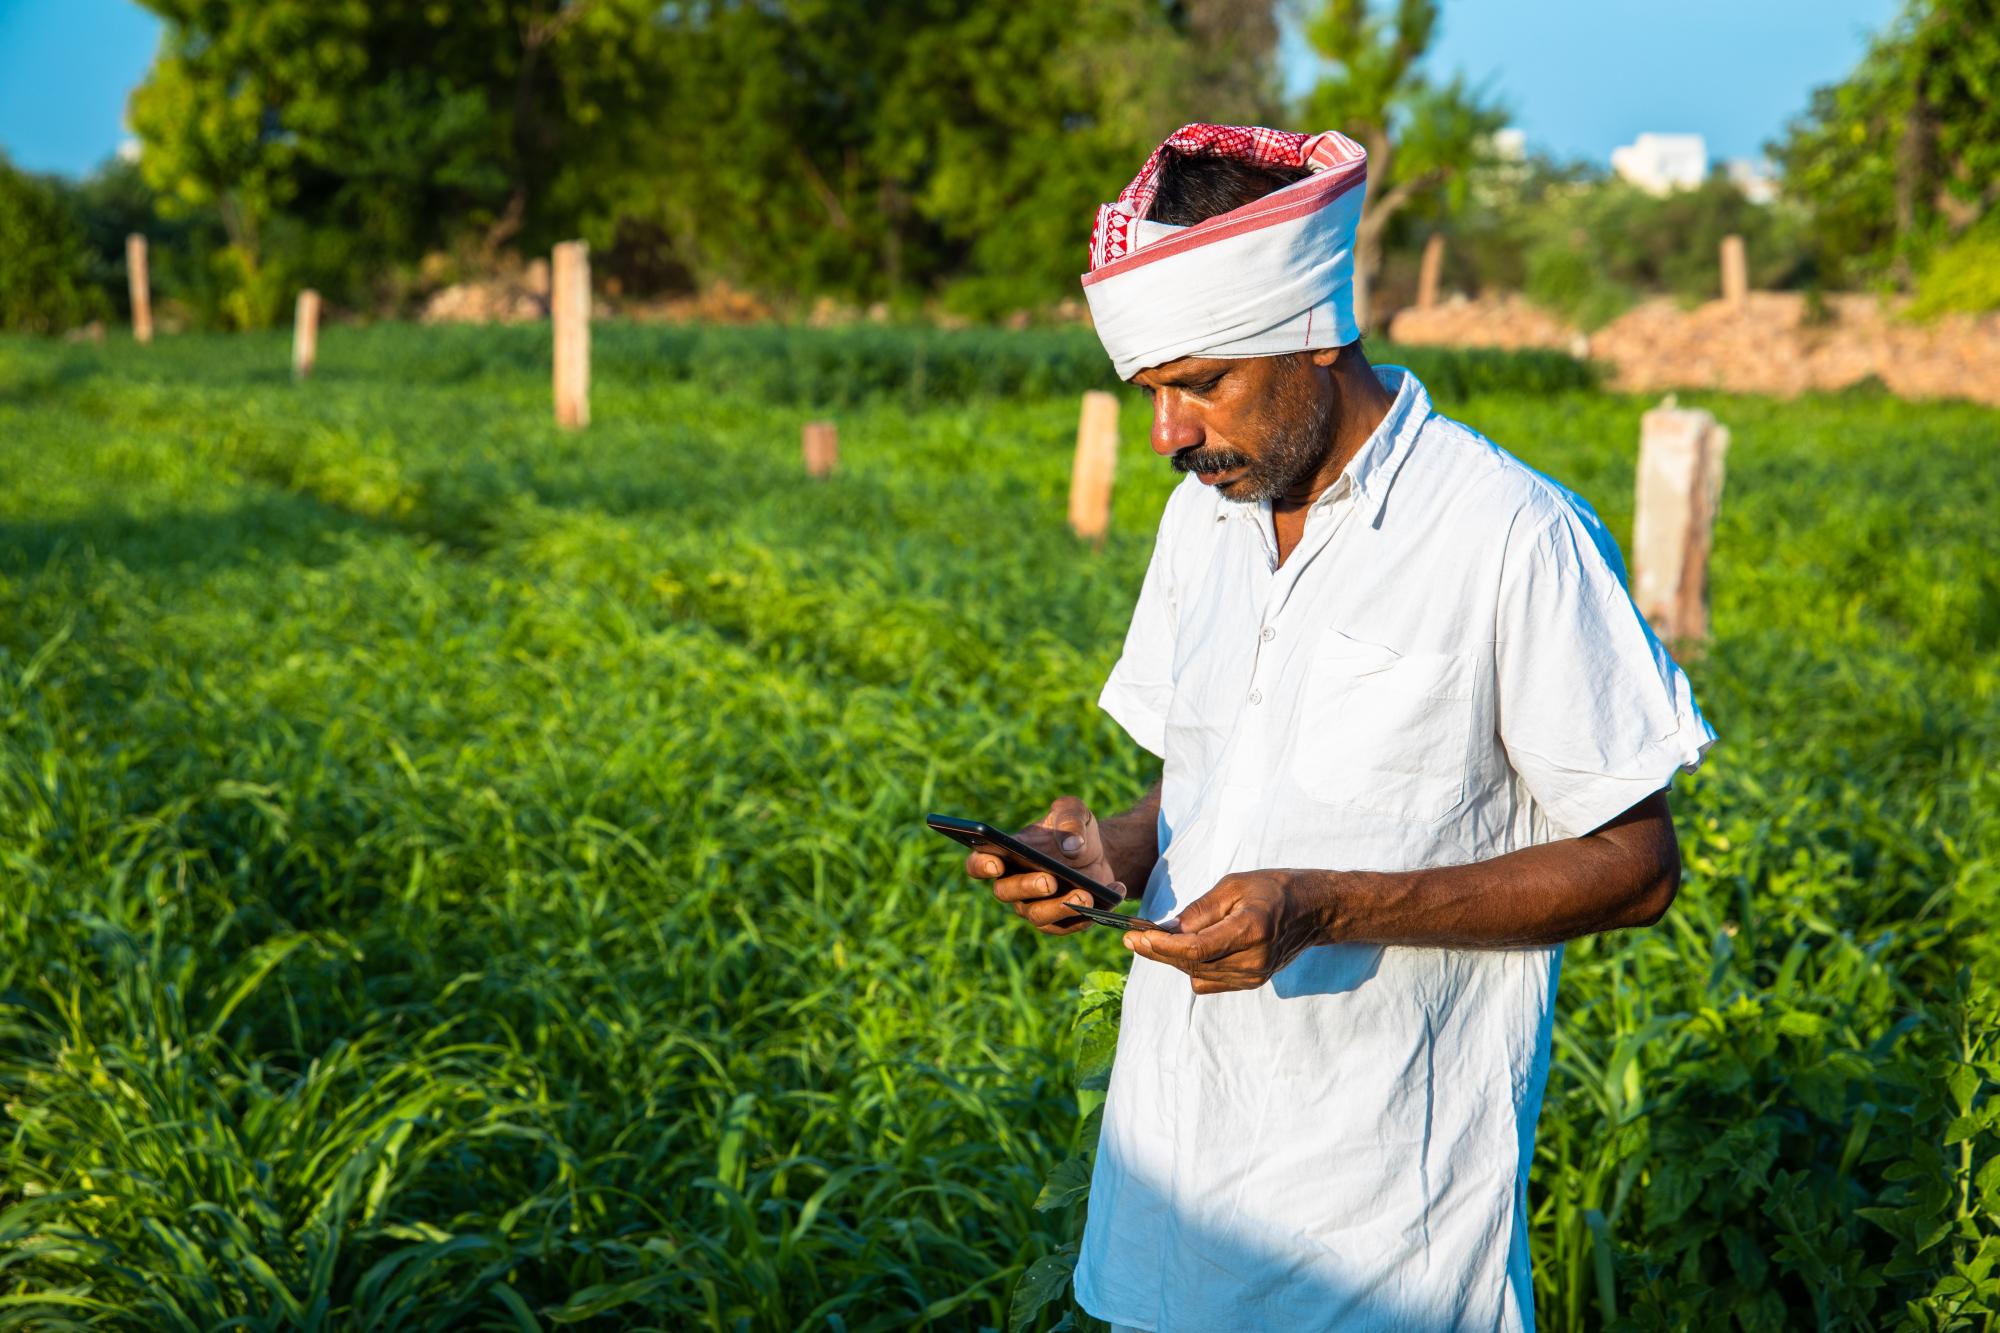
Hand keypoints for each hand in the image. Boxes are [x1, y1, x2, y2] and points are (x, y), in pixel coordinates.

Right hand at [964, 795, 1128, 935]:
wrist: (1098, 852)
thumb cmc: (1074, 829)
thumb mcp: (1075, 811)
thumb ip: (1069, 818)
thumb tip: (1071, 847)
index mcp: (1006, 854)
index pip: (980, 864)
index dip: (982, 865)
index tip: (995, 862)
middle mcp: (1013, 885)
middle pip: (1007, 892)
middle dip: (1028, 886)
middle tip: (1049, 879)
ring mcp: (1034, 907)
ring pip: (1038, 916)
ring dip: (1061, 907)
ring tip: (1085, 895)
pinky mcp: (1059, 922)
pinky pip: (1069, 925)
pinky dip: (1091, 913)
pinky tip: (1112, 893)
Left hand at [1124, 869, 1327, 992]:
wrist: (1312, 910)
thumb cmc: (1272, 889)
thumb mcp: (1233, 885)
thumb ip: (1199, 910)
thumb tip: (1167, 930)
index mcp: (1251, 930)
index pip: (1196, 949)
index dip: (1162, 946)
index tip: (1136, 937)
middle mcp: (1253, 960)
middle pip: (1192, 964)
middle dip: (1158, 952)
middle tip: (1132, 938)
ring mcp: (1254, 976)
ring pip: (1197, 975)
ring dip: (1174, 959)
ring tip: (1158, 938)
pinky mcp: (1251, 983)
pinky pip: (1208, 981)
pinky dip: (1192, 966)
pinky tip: (1187, 948)